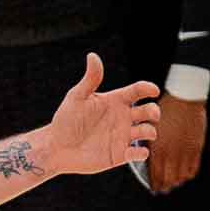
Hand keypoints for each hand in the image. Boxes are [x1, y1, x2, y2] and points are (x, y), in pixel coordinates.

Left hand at [43, 53, 159, 175]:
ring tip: (143, 133)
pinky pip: (137, 154)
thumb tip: (92, 56)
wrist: (55, 147)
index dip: (148, 88)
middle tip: (150, 114)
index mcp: (115, 101)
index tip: (153, 90)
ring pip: (147, 131)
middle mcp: (122, 117)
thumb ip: (90, 79)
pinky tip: (137, 152)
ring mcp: (122, 136)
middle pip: (149, 111)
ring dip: (150, 131)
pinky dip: (141, 153)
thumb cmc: (65, 120)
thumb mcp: (76, 97)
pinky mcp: (118, 154)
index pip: (138, 91)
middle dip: (154, 111)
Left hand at [148, 95, 205, 193]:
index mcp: (156, 149)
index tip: (154, 188)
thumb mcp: (150, 129)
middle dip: (165, 186)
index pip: (155, 174)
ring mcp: (185, 151)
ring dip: (177, 181)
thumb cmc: (164, 110)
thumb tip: (149, 159)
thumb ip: (150, 146)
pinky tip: (186, 175)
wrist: (184, 98)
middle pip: (167, 178)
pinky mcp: (197, 146)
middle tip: (163, 189)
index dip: (155, 183)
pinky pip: (193, 166)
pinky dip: (189, 173)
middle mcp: (170, 153)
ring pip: (181, 175)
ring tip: (174, 184)